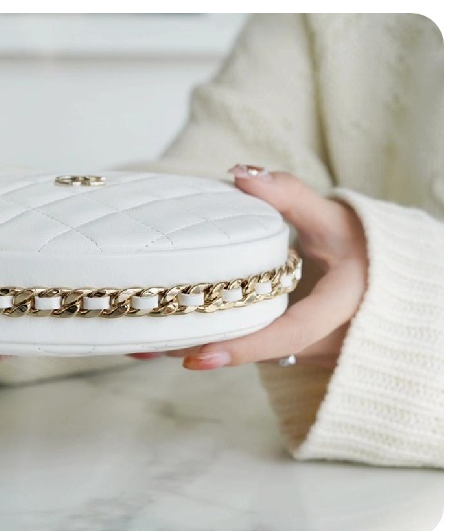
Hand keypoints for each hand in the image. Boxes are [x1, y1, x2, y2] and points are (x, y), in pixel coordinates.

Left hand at [133, 165, 367, 370]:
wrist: (393, 281)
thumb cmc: (368, 249)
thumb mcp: (335, 218)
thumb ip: (290, 195)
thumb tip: (239, 174)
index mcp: (339, 311)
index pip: (288, 335)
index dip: (243, 348)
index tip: (195, 356)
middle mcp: (319, 341)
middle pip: (252, 352)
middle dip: (197, 350)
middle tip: (140, 346)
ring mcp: (303, 348)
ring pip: (246, 352)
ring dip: (196, 346)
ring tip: (137, 341)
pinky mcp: (288, 344)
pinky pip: (248, 345)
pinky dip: (211, 338)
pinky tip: (167, 329)